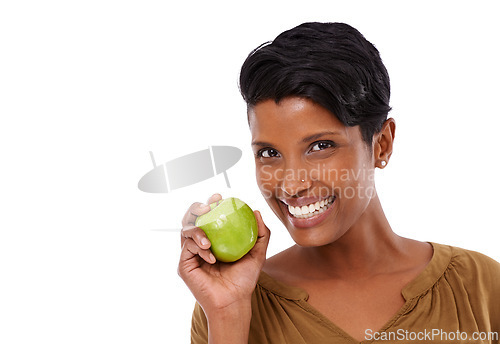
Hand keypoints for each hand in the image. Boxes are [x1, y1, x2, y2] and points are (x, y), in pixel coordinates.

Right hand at [178, 193, 270, 316]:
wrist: (234, 301)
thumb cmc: (244, 279)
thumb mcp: (258, 253)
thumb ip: (261, 233)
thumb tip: (256, 212)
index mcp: (214, 238)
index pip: (208, 215)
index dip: (210, 203)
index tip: (219, 198)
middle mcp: (200, 243)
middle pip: (190, 218)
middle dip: (195, 208)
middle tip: (207, 207)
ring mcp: (190, 254)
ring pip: (185, 230)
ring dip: (196, 230)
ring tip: (208, 242)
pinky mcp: (184, 265)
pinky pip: (186, 248)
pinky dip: (198, 249)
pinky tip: (210, 257)